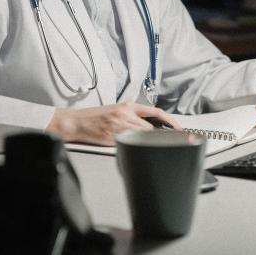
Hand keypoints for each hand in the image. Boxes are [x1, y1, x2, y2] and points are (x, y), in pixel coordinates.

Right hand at [46, 102, 181, 145]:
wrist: (76, 122)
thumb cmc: (95, 118)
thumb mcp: (116, 111)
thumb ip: (133, 117)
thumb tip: (151, 127)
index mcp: (128, 106)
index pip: (155, 112)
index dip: (170, 121)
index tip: (178, 128)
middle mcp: (125, 114)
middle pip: (151, 127)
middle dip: (160, 136)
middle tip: (169, 142)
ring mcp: (119, 125)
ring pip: (142, 136)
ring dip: (148, 143)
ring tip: (152, 148)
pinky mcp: (112, 137)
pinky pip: (129, 143)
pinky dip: (134, 147)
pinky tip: (135, 149)